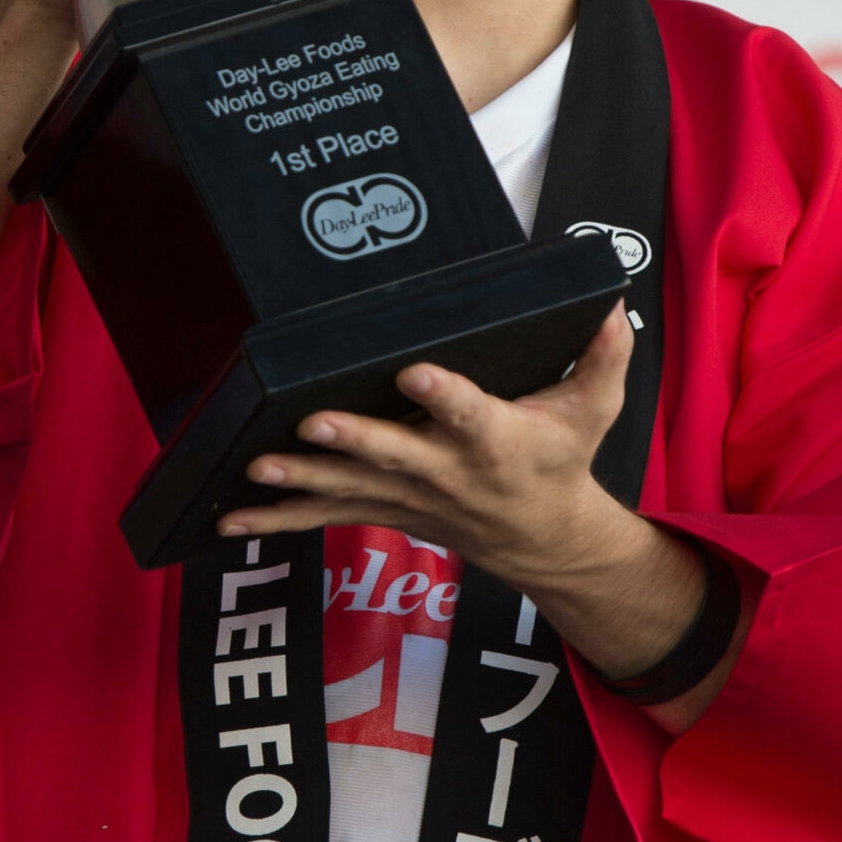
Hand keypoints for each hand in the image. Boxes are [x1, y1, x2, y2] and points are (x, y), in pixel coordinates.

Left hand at [218, 306, 709, 683]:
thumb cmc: (561, 462)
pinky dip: (279, 520)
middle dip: (353, 441)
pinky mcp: (385, 509)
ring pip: (350, 489)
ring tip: (258, 467)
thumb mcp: (595, 410)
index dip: (444, 395)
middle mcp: (448, 473)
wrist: (543, 538)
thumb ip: (604, 356)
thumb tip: (610, 303)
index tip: (416, 373)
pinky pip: (326, 518)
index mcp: (498, 442)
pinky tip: (230, 518)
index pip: (471, 414)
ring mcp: (411, 498)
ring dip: (301, 481)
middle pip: (395, 454)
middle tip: (313, 423)